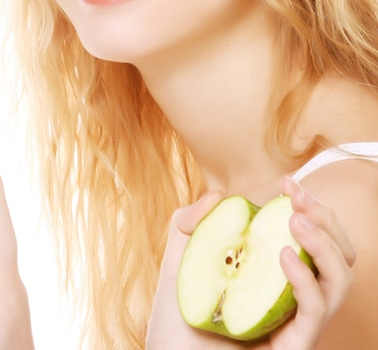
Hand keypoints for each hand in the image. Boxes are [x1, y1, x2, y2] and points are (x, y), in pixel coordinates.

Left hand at [147, 179, 355, 349]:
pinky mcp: (293, 347)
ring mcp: (297, 325)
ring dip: (324, 243)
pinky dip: (306, 279)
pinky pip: (316, 310)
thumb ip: (191, 224)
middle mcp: (294, 300)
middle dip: (326, 219)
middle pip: (340, 256)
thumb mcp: (180, 261)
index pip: (313, 240)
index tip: (286, 183)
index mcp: (277, 278)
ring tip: (295, 220)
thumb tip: (219, 195)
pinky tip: (283, 255)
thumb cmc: (176, 319)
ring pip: (340, 281)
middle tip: (297, 198)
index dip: (308, 207)